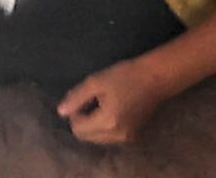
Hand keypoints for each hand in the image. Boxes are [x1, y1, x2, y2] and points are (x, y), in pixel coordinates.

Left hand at [58, 55, 172, 145]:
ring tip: (100, 105)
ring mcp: (127, 138)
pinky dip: (104, 128)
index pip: (78, 129)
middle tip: (89, 101)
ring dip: (92, 126)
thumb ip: (76, 97)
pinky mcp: (133, 137)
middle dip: (82, 121)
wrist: (154, 79)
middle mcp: (117, 136)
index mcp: (107, 122)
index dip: (74, 114)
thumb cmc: (124, 76)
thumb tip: (60, 112)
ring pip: (98, 139)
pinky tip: (110, 111)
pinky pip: (110, 138)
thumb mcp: (95, 82)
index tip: (80, 98)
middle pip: (87, 137)